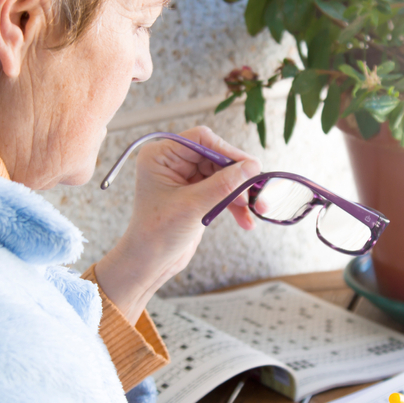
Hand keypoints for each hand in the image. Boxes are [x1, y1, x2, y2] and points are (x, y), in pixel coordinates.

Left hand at [94, 127, 260, 322]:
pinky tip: (245, 220)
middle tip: (254, 193)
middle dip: (236, 177)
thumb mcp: (193, 206)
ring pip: (223, 176)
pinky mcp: (195, 194)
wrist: (149, 263)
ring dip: (238, 194)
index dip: (228, 151)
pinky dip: (234, 204)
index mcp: (161, 155)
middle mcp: (172, 162)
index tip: (250, 166)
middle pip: (216, 157)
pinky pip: (222, 191)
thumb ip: (224, 184)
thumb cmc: (158, 233)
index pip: (202, 139)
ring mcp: (185, 178)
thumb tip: (252, 165)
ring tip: (252, 211)